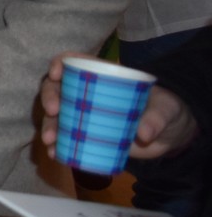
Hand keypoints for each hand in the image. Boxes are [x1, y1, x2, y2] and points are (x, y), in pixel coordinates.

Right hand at [38, 53, 197, 160]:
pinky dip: (57, 146)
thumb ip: (156, 118)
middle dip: (49, 97)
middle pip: (58, 88)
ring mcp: (84, 115)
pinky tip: (53, 154)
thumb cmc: (165, 110)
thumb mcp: (165, 109)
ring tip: (50, 141)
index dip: (61, 63)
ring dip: (49, 126)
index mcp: (104, 77)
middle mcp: (87, 93)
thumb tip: (143, 134)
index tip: (56, 74)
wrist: (168, 136)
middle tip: (53, 112)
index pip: (76, 62)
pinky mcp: (86, 135)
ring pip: (57, 115)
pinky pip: (65, 138)